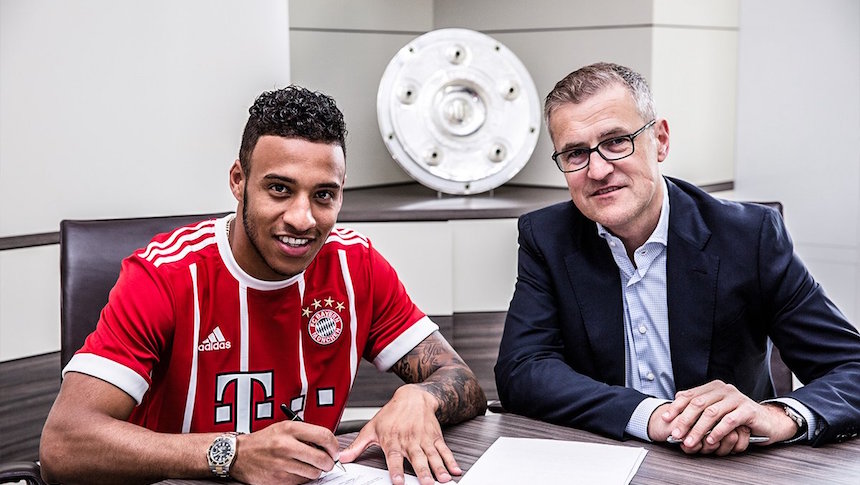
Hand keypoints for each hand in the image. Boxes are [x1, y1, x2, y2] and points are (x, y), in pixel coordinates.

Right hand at [230, 420, 339, 484]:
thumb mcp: (284, 427)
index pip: (324, 436)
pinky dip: (303, 477)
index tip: (334, 450)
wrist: (239, 455)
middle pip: (322, 458)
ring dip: (316, 471)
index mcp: (290, 429)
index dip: (334, 445)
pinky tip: (296, 470)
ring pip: (314, 472)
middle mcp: (286, 445)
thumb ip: (306, 433)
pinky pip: (302, 481)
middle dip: (329, 462)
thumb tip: (328, 444)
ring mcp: (283, 463)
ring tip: (308, 465)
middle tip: (327, 461)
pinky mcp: (279, 478)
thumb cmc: (263, 441)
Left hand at [340, 384, 460, 484]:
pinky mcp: (435, 437)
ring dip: (439, 468)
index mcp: (393, 441)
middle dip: (423, 471)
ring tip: (444, 479)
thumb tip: (342, 458)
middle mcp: (410, 441)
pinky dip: (450, 460)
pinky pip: (444, 450)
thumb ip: (358, 445)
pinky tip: (455, 469)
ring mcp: (424, 439)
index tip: (398, 481)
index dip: (396, 470)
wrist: (413, 397)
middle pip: (417, 458)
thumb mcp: (371, 428)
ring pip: (432, 456)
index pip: (394, 457)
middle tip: (427, 483)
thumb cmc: (391, 414)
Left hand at [650, 380, 798, 454]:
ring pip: (712, 413)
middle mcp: (724, 390)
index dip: (676, 407)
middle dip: (685, 420)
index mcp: (713, 388)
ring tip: (690, 441)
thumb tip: (674, 407)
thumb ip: (698, 407)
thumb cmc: (738, 417)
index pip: (689, 395)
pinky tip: (711, 440)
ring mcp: (736, 398)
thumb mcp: (716, 410)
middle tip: (676, 433)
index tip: (665, 418)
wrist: (766, 421)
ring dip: (699, 429)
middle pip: (698, 403)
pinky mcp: (747, 410)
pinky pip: (729, 421)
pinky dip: (718, 431)